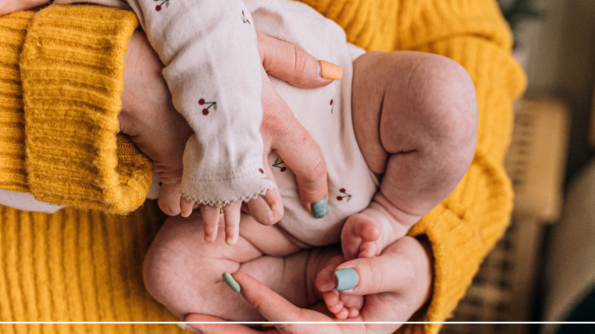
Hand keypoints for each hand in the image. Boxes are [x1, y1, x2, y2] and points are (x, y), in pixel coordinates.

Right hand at [118, 30, 335, 238]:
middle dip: (267, 212)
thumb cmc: (205, 45)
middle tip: (270, 218)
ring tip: (221, 236)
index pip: (309, 162)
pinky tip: (183, 212)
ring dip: (224, 220)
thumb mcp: (254, 43)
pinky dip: (182, 204)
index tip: (319, 205)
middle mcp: (247, 146)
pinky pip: (182, 196)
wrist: (148, 58)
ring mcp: (212, 160)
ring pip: (225, 204)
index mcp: (273, 119)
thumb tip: (333, 74)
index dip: (318, 187)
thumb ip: (293, 61)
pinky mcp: (177, 164)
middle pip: (265, 195)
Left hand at [184, 236, 432, 332]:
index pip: (299, 327)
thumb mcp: (401, 268)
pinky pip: (265, 332)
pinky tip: (203, 317)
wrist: (406, 282)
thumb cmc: (406, 273)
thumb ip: (374, 271)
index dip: (267, 306)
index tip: (238, 281)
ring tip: (187, 318)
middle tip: (189, 317)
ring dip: (225, 333)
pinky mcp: (300, 330)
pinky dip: (238, 326)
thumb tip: (339, 276)